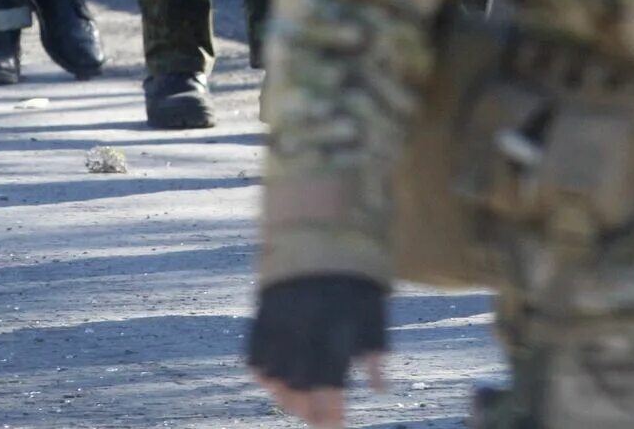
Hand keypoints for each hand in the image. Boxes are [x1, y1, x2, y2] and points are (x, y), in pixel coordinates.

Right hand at [248, 274, 387, 426]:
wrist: (319, 224)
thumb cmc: (354, 272)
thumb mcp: (374, 304)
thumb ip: (376, 348)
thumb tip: (379, 390)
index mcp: (337, 320)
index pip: (331, 377)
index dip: (332, 409)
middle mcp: (304, 321)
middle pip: (298, 382)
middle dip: (308, 410)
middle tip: (317, 421)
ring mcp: (279, 314)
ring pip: (273, 373)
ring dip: (284, 397)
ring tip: (298, 407)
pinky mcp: (262, 308)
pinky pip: (254, 353)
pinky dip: (263, 374)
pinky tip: (274, 384)